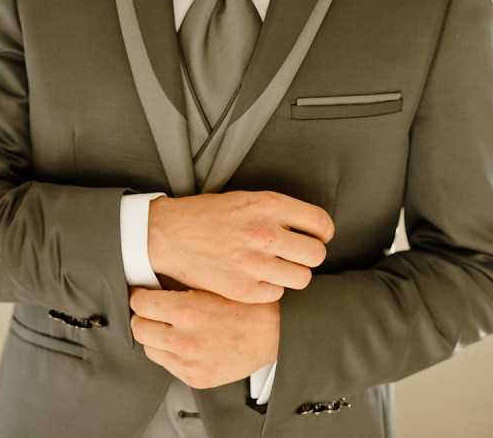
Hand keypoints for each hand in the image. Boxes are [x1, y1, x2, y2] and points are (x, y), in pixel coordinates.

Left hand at [129, 286, 279, 389]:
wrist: (273, 334)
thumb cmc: (244, 303)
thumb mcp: (213, 283)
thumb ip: (182, 283)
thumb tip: (152, 280)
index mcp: (187, 310)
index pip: (140, 303)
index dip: (140, 295)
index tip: (144, 293)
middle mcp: (184, 338)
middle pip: (139, 327)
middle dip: (143, 316)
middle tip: (151, 308)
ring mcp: (188, 362)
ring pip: (149, 348)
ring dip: (155, 335)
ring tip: (168, 325)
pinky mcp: (195, 378)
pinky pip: (167, 364)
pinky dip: (170, 353)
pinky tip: (183, 340)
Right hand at [148, 189, 333, 303]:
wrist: (170, 234)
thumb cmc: (209, 214)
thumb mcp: (246, 199)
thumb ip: (278, 212)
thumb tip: (310, 227)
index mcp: (269, 205)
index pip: (320, 223)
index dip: (323, 232)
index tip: (317, 236)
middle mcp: (266, 233)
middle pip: (316, 254)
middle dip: (310, 255)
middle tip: (296, 254)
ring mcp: (255, 263)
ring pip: (302, 278)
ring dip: (293, 273)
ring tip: (277, 267)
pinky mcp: (244, 289)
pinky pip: (277, 293)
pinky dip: (270, 288)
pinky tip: (257, 277)